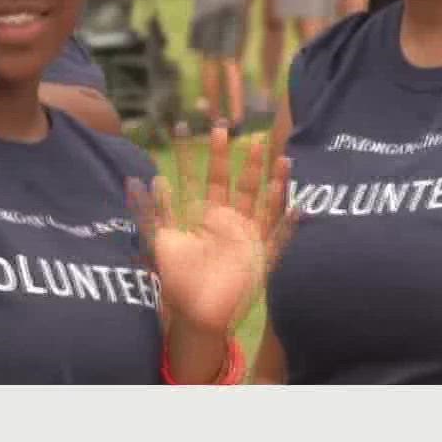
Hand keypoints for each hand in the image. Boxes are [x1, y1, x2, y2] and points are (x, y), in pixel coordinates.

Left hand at [128, 127, 293, 334]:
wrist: (195, 313)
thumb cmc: (178, 280)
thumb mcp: (161, 243)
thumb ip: (153, 214)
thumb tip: (143, 182)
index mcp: (204, 216)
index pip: (199, 179)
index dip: (192, 156)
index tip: (185, 128)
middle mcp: (226, 220)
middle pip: (233, 182)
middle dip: (232, 158)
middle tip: (228, 129)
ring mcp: (245, 236)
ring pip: (259, 200)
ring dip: (269, 180)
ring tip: (280, 156)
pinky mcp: (259, 255)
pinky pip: (277, 235)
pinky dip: (288, 222)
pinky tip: (298, 205)